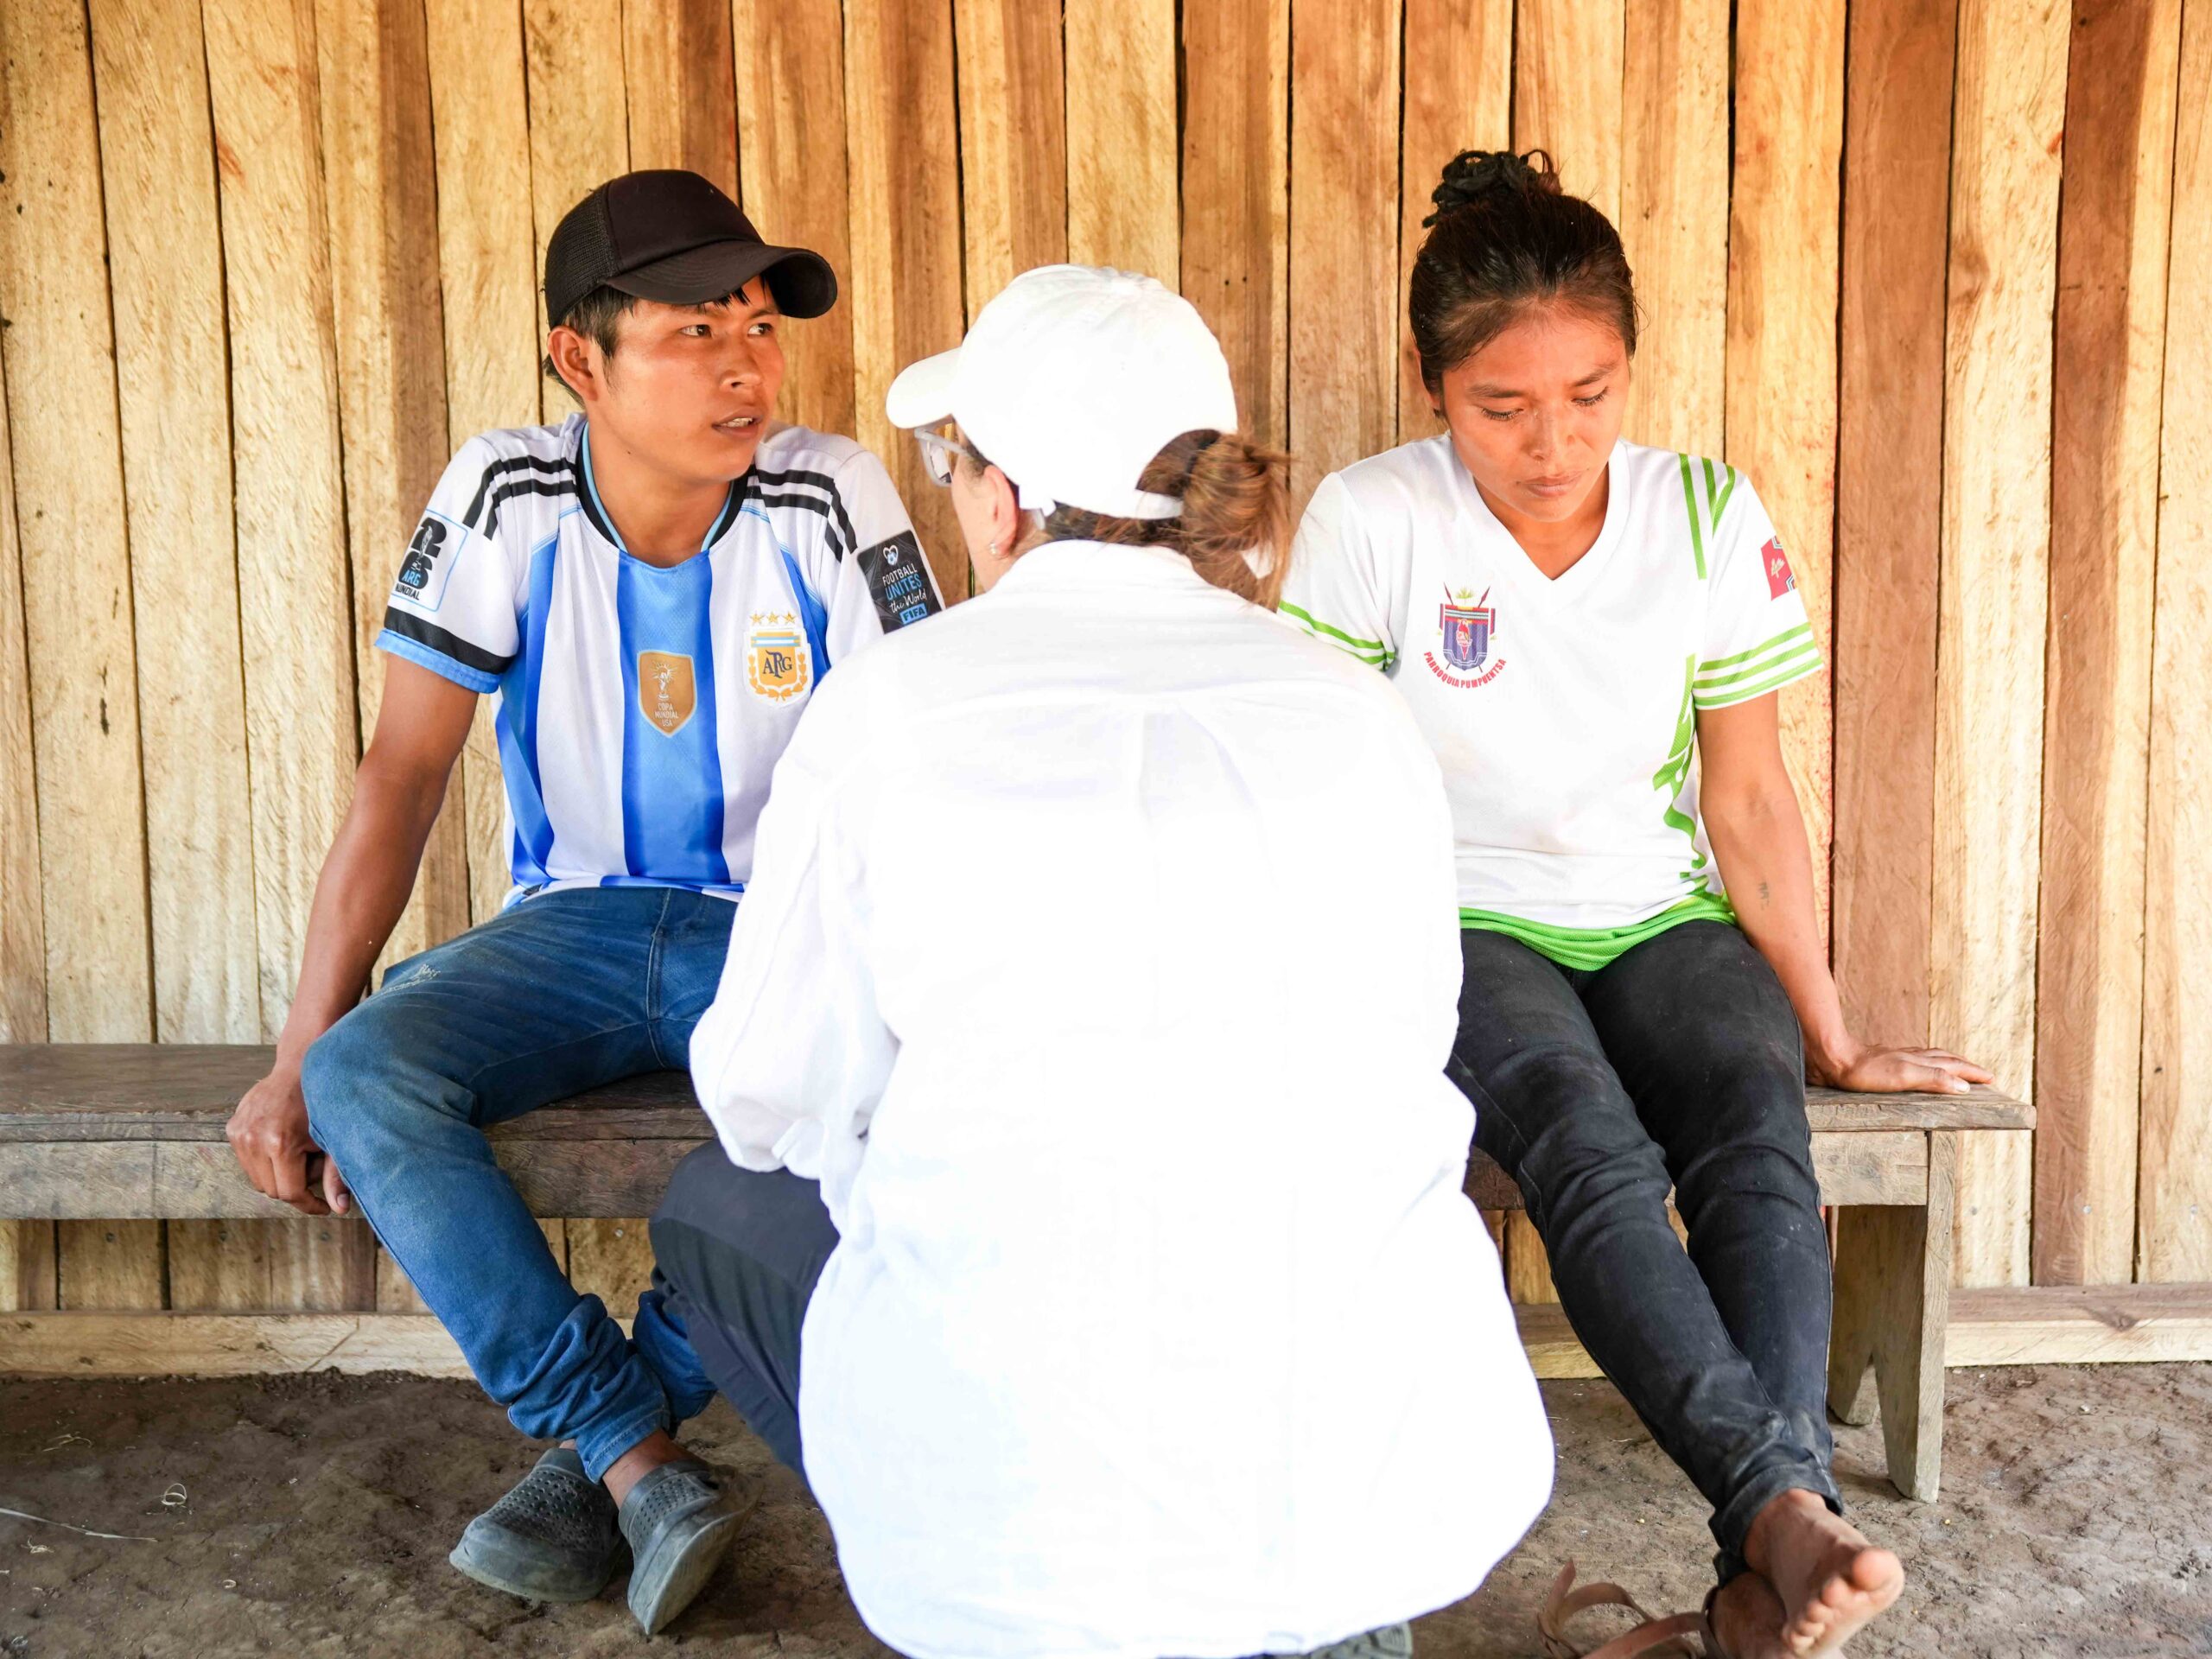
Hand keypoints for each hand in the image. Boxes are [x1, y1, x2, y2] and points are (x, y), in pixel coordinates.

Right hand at [227, 1061, 352, 1216]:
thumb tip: (339, 1210)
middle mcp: (254, 1140)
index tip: (322, 1206)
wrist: (301, 1066)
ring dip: (277, 1175)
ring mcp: (240, 1133)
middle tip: (313, 1167)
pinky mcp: (232, 1127)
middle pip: (271, 1189)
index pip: (289, 1193)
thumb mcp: (334, 1139)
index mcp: (280, 1144)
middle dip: (294, 1187)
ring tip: (298, 1153)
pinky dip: (264, 1161)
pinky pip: (247, 1161)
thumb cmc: (324, 1103)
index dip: (309, 1204)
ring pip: (257, 1178)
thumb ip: (335, 1176)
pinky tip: (282, 1142)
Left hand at [1810, 1037, 1993, 1095]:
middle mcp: (1910, 1057)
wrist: (1831, 1057)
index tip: (1991, 1078)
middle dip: (1965, 1066)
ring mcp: (1895, 1058)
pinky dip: (1923, 1064)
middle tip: (1982, 1074)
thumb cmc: (1865, 1070)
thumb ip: (1933, 1079)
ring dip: (1946, 1063)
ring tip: (1956, 1067)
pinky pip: (1911, 1061)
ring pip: (1928, 1058)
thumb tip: (1964, 1086)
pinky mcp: (1880, 1062)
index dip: (1972, 1072)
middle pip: (1944, 1059)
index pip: (1953, 1066)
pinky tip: (1916, 1067)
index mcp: (1919, 1061)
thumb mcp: (1903, 1076)